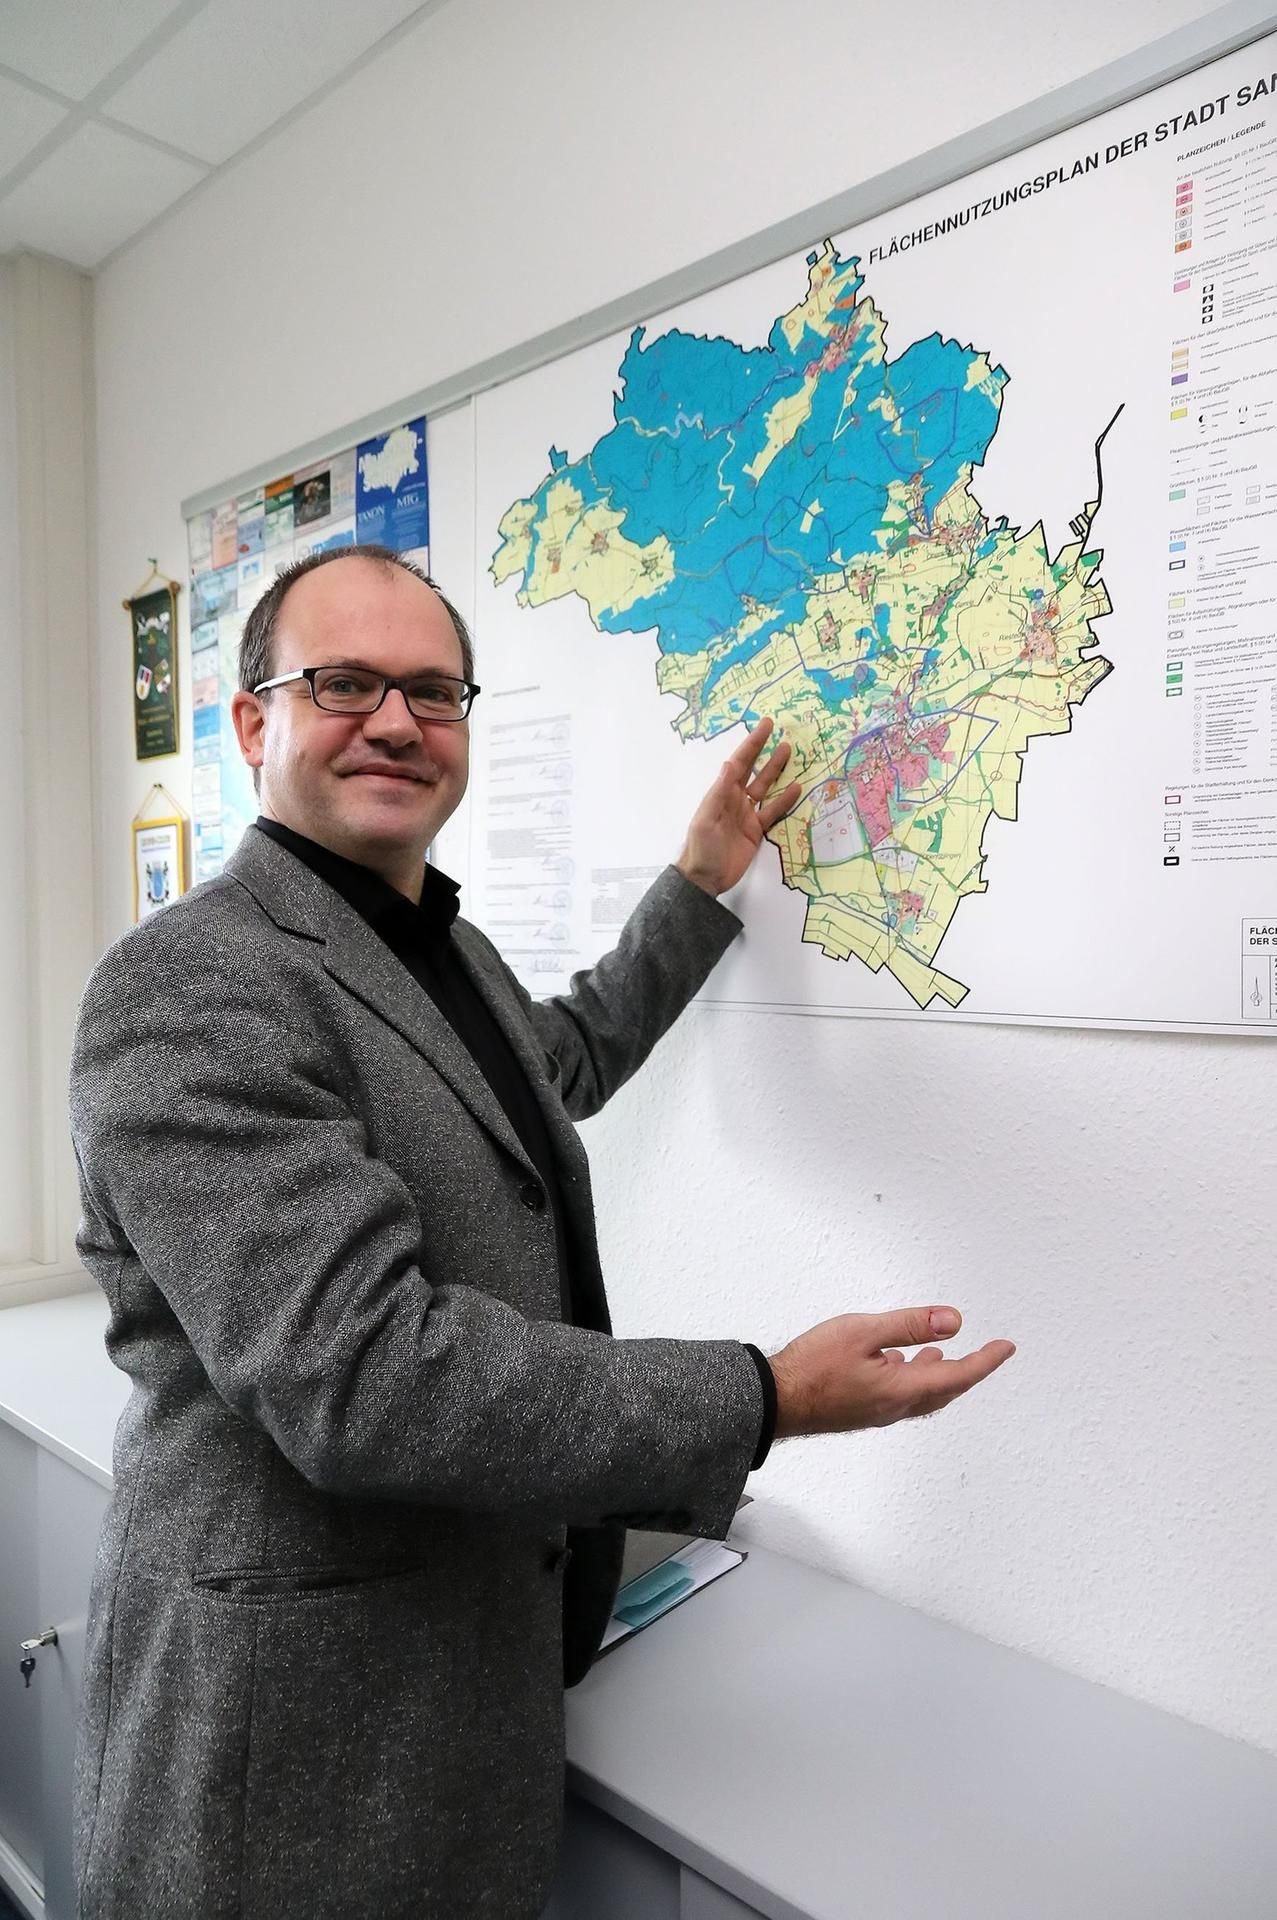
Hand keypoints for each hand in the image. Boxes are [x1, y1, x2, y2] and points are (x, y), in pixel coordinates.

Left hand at [675, 717, 801, 896]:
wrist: (705, 878)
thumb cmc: (701, 847)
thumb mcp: (707, 818)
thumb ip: (719, 792)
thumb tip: (729, 765)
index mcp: (722, 793)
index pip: (739, 763)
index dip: (752, 744)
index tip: (765, 726)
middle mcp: (735, 799)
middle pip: (753, 770)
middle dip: (764, 750)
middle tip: (780, 732)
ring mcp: (746, 815)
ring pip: (765, 787)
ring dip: (776, 770)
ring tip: (789, 751)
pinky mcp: (756, 831)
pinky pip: (773, 812)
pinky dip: (785, 801)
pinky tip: (797, 789)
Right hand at [768, 1307, 1014, 1437]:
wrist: (775, 1401)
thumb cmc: (812, 1366)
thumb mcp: (862, 1331)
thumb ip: (908, 1326)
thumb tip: (953, 1321)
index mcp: (902, 1389)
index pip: (958, 1375)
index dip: (985, 1360)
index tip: (1006, 1348)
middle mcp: (895, 1407)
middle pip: (945, 1390)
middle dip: (969, 1371)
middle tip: (987, 1353)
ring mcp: (878, 1412)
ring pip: (922, 1394)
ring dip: (941, 1375)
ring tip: (943, 1353)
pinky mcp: (862, 1411)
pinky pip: (901, 1396)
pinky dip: (914, 1378)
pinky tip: (898, 1363)